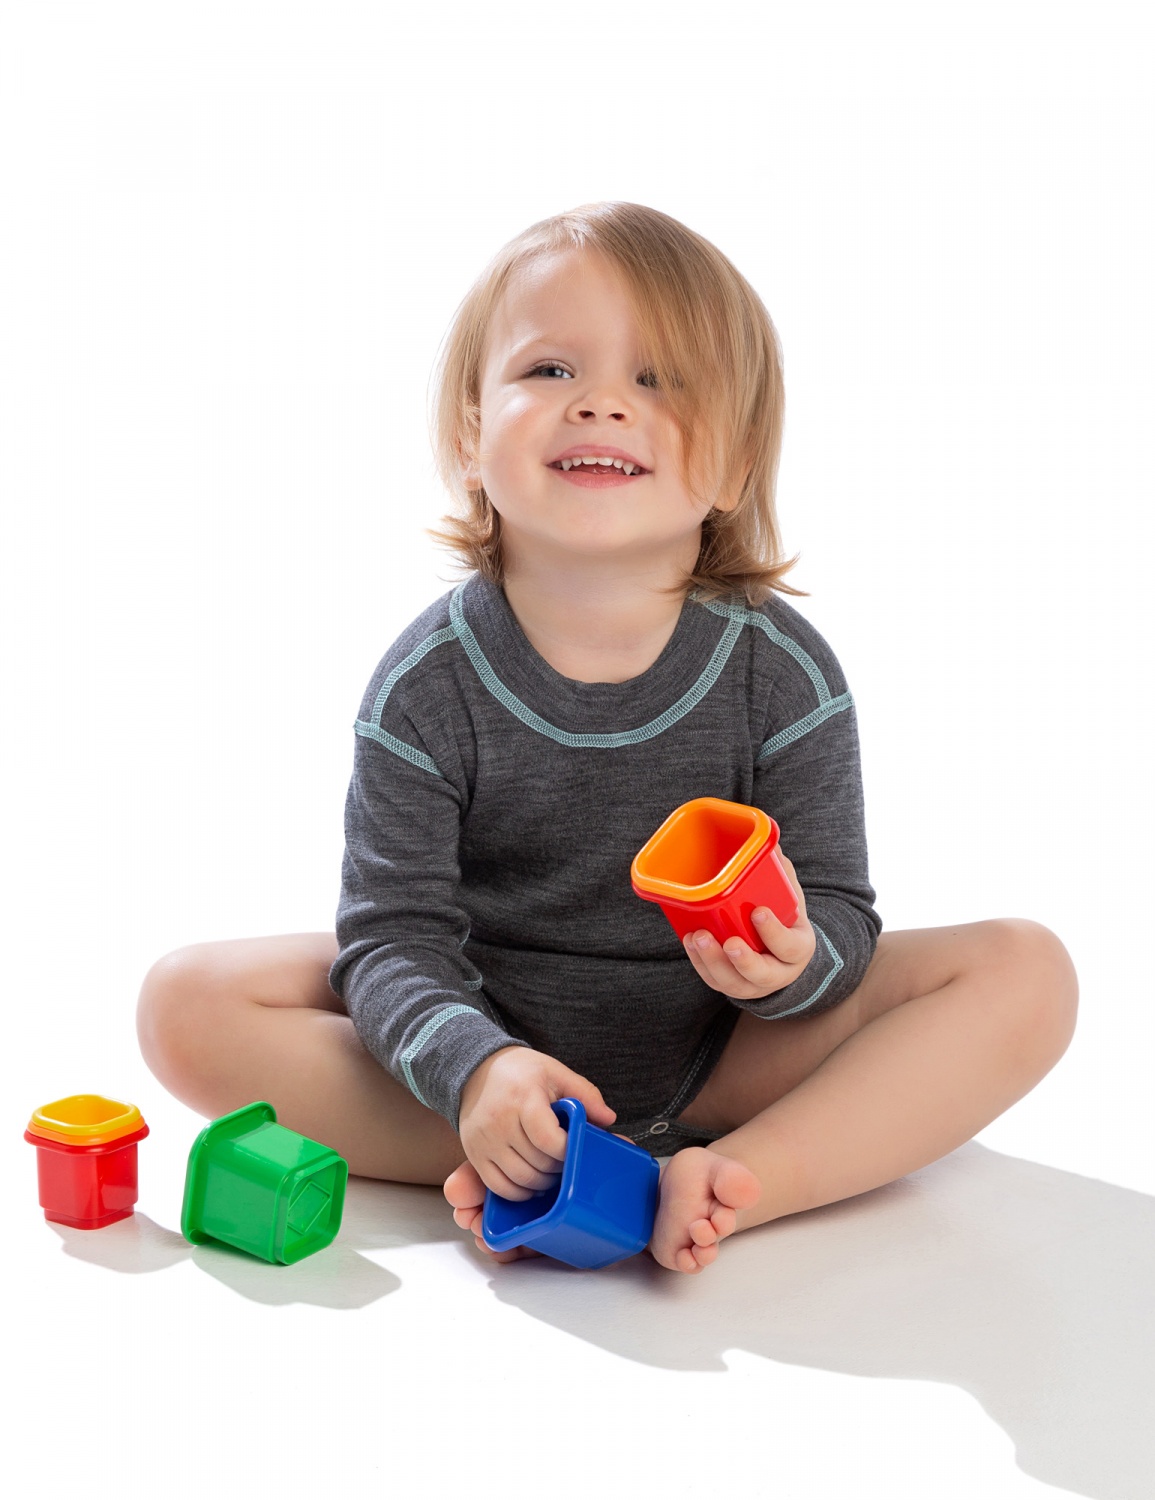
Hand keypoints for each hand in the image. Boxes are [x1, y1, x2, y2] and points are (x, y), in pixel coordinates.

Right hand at [458, 1046, 616, 1200]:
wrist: (477, 1070)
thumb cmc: (521, 1071)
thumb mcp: (555, 1072)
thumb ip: (585, 1094)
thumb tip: (609, 1119)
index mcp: (523, 1097)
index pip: (548, 1140)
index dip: (568, 1151)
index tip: (575, 1148)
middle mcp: (499, 1121)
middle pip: (538, 1163)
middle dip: (559, 1168)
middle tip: (566, 1161)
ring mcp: (484, 1140)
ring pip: (520, 1179)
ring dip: (542, 1183)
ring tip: (551, 1170)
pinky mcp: (474, 1153)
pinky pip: (499, 1186)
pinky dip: (519, 1192)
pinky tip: (530, 1181)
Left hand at [682, 851, 815, 1000]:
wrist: (782, 955)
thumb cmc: (783, 919)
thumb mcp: (789, 899)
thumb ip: (780, 874)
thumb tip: (767, 841)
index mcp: (798, 949)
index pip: (790, 947)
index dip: (774, 933)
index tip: (758, 912)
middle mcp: (778, 973)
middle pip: (762, 974)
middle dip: (743, 960)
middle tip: (729, 941)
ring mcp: (753, 984)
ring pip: (734, 984)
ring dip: (713, 962)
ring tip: (699, 937)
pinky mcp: (731, 986)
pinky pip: (715, 981)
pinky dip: (700, 963)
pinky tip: (690, 941)